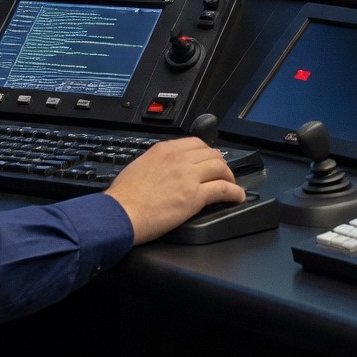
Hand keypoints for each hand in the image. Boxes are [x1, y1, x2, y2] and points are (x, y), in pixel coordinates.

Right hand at [107, 137, 246, 242]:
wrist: (119, 213)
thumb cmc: (123, 197)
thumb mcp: (139, 166)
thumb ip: (157, 163)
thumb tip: (165, 168)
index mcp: (165, 150)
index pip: (196, 144)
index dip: (208, 153)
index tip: (210, 161)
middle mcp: (179, 158)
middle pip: (212, 154)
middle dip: (221, 165)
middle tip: (223, 175)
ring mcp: (188, 176)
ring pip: (220, 168)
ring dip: (229, 177)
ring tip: (231, 186)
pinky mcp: (195, 195)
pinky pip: (223, 189)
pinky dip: (235, 192)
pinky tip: (237, 197)